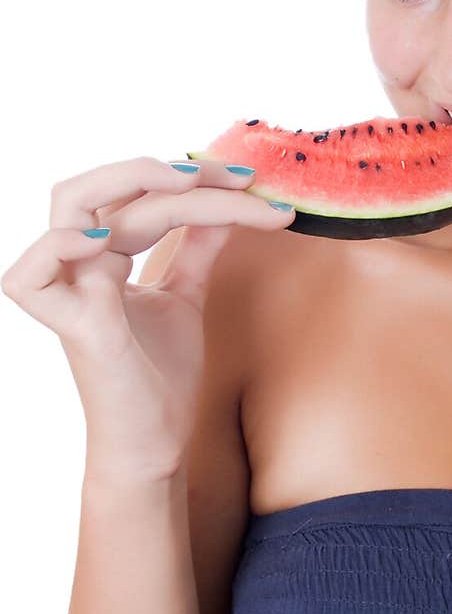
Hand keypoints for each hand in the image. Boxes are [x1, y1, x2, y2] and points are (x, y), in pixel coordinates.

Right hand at [1, 154, 295, 479]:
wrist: (157, 443)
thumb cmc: (161, 377)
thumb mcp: (186, 296)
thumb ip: (197, 247)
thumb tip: (227, 201)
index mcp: (103, 256)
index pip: (140, 194)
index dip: (199, 181)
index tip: (256, 185)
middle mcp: (79, 266)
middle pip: (98, 186)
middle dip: (164, 169)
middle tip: (233, 178)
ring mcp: (69, 292)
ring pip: (73, 208)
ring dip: (129, 182)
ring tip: (191, 185)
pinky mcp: (71, 326)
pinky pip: (32, 274)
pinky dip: (62, 245)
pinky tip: (108, 240)